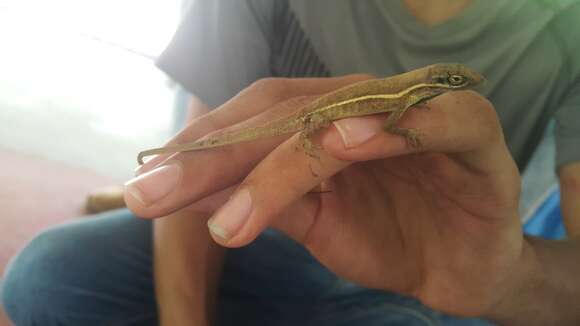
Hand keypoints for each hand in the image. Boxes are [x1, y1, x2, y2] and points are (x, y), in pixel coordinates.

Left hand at [125, 75, 526, 317]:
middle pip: (285, 112)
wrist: (464, 268)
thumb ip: (268, 199)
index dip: (203, 147)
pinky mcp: (471, 131)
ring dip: (282, 159)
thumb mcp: (318, 223)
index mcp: (330, 118)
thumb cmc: (391, 238)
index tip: (151, 184)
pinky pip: (433, 119)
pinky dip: (389, 127)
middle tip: (158, 193)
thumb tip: (193, 192)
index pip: (257, 119)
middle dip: (218, 154)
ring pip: (342, 116)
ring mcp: (419, 110)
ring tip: (229, 211)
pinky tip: (343, 143)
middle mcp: (366, 102)